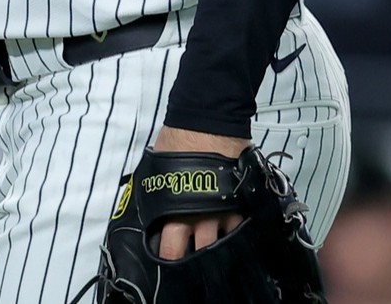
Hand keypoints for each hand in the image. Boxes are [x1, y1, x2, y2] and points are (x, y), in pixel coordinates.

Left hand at [149, 126, 250, 258]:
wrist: (206, 124)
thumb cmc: (176, 144)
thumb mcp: (156, 172)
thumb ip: (156, 195)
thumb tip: (149, 207)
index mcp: (173, 212)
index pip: (169, 249)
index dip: (168, 258)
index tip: (167, 262)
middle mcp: (199, 219)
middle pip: (198, 255)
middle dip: (194, 263)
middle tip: (192, 266)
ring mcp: (224, 214)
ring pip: (222, 246)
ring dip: (217, 251)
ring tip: (214, 258)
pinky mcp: (242, 204)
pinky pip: (242, 229)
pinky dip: (237, 235)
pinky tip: (234, 240)